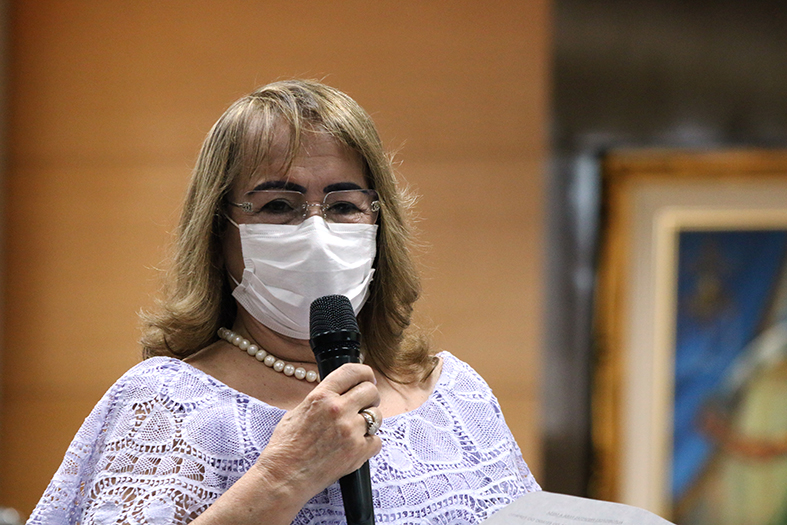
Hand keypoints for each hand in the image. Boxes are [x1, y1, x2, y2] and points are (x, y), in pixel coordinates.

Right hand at [254, 363, 381, 498]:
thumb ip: (321, 399)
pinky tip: (354, 447)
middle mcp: (338, 409)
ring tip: (355, 430)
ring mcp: (350, 431)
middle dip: (370, 397)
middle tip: (364, 405)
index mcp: (321, 396)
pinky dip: (369, 444)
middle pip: (370, 391)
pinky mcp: (358, 451)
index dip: (364, 372)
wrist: (284, 477)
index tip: (368, 377)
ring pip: (377, 415)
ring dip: (370, 421)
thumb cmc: (286, 447)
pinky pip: (377, 440)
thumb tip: (339, 393)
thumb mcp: (298, 411)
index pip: (352, 372)